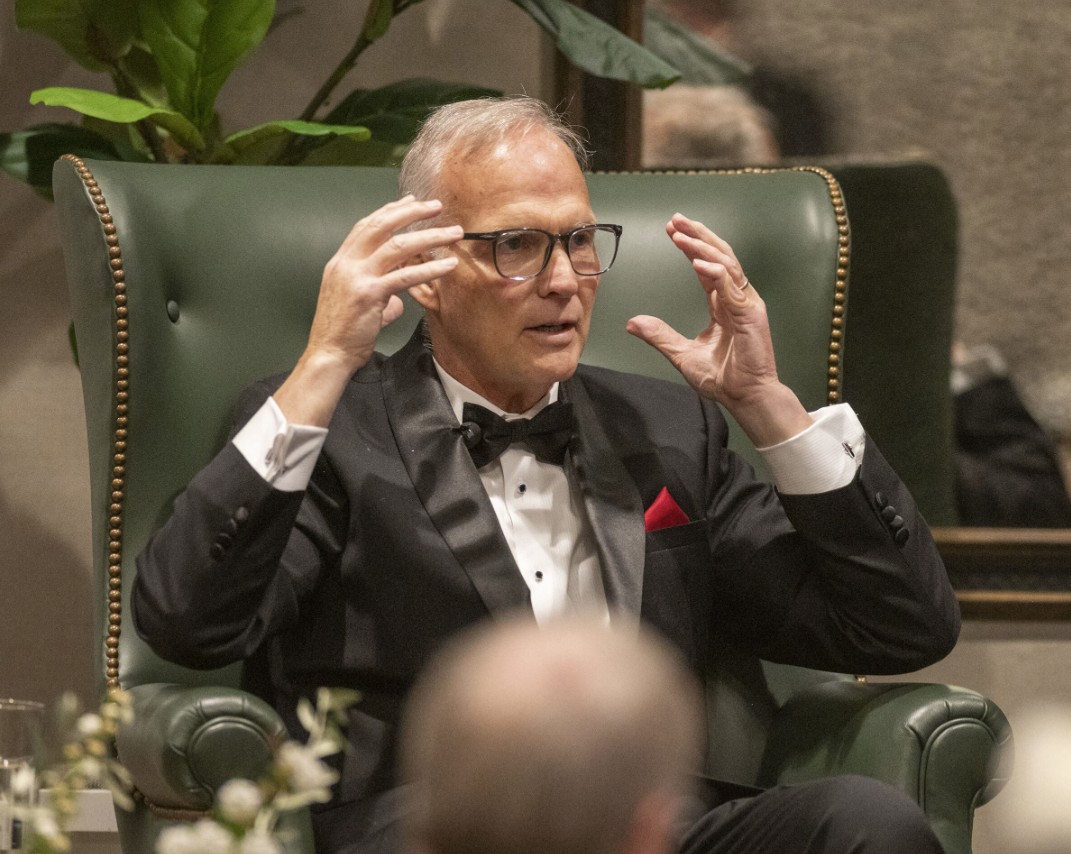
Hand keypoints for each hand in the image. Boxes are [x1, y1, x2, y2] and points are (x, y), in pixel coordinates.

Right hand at [275, 195, 461, 425]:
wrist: (328, 354)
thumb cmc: (342, 333)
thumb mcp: (359, 306)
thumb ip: (380, 297)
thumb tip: (398, 301)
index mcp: (341, 262)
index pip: (366, 226)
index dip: (390, 211)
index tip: (410, 201)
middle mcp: (347, 263)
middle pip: (381, 226)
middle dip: (411, 212)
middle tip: (435, 206)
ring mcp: (357, 277)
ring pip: (397, 246)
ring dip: (429, 237)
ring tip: (452, 233)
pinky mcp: (370, 294)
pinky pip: (405, 276)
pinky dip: (430, 269)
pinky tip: (448, 265)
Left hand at [626, 213, 811, 446]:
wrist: (745, 398)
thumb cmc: (723, 378)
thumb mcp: (681, 353)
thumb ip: (660, 335)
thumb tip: (632, 322)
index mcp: (723, 304)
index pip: (707, 266)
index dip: (690, 247)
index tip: (671, 231)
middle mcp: (737, 298)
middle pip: (719, 256)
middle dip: (697, 236)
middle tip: (675, 220)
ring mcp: (746, 304)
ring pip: (726, 264)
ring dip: (703, 246)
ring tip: (683, 233)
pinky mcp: (751, 314)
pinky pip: (731, 286)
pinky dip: (716, 272)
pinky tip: (697, 263)